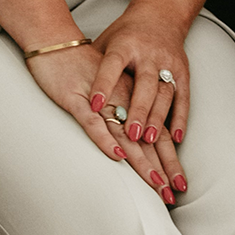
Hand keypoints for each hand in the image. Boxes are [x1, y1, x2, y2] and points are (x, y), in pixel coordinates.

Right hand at [24, 38, 179, 205]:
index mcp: (132, 98)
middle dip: (162, 168)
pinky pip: (93, 122)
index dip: (169, 161)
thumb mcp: (108, 88)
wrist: (55, 40)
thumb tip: (131, 142)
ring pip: (126, 135)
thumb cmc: (80, 66)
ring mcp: (101, 100)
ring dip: (142, 161)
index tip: (178, 186)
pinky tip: (117, 156)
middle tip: (173, 195)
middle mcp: (122, 100)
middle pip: (148, 138)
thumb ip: (121, 111)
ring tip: (155, 183)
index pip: (156, 134)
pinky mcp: (77, 99)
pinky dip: (105, 140)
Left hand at [87, 0, 191, 173]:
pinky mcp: (183, 72)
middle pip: (145, 83)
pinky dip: (180, 118)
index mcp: (125, 44)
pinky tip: (175, 138)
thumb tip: (70, 87)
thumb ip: (93, 65)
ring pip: (164, 93)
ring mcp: (168, 62)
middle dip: (138, 110)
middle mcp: (148, 53)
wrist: (160, 15)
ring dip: (157, 118)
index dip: (103, 84)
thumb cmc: (126, 34)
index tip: (94, 105)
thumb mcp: (105, 42)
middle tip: (131, 135)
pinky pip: (183, 97)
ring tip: (148, 140)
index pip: (112, 65)